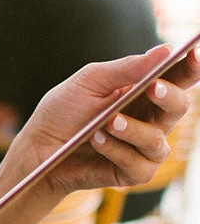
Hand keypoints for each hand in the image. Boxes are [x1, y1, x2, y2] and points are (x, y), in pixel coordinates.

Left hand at [13, 44, 199, 195]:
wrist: (39, 147)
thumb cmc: (63, 112)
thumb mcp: (88, 82)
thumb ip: (125, 69)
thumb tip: (165, 50)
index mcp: (144, 92)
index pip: (177, 78)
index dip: (191, 66)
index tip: (194, 53)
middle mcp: (150, 120)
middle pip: (179, 107)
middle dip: (169, 97)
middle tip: (154, 87)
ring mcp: (144, 148)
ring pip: (157, 140)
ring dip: (132, 129)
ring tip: (108, 122)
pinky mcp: (134, 172)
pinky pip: (138, 163)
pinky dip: (116, 150)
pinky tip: (96, 141)